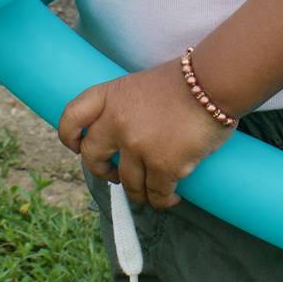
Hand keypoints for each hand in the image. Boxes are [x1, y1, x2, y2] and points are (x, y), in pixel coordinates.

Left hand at [57, 60, 236, 209]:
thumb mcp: (142, 84)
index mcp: (111, 96)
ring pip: (127, 182)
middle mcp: (117, 121)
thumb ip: (126, 106)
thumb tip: (124, 135)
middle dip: (102, 172)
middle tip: (114, 177)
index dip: (68, 135)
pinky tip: (171, 198)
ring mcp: (137, 146)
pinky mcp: (162, 166)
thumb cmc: (186, 81)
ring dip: (137, 192)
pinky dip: (163, 200)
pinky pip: (156, 194)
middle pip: (92, 157)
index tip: (76, 146)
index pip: (72, 116)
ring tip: (150, 193)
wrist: (214, 83)